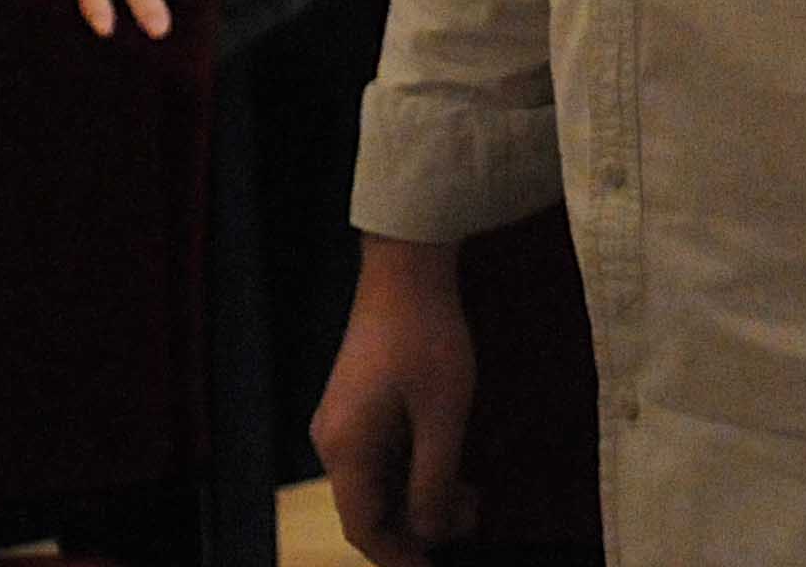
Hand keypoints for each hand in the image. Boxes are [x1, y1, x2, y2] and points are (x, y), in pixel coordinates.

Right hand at [312, 236, 476, 565]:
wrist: (406, 268)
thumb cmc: (427, 339)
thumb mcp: (443, 416)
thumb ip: (434, 482)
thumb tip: (428, 532)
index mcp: (346, 450)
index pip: (365, 528)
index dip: (400, 557)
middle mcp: (334, 442)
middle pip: (371, 507)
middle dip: (420, 524)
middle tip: (472, 521)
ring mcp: (343, 422)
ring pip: (379, 482)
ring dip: (421, 495)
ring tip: (471, 495)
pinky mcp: (357, 404)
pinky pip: (381, 456)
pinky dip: (415, 469)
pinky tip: (451, 464)